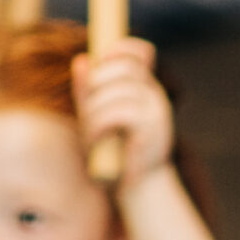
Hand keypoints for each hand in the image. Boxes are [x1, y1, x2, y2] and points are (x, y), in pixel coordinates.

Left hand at [72, 39, 174, 185]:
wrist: (137, 189)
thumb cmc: (115, 152)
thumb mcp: (99, 116)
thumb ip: (90, 90)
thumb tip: (82, 60)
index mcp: (147, 90)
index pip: (139, 52)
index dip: (120, 50)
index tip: (103, 60)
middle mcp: (157, 98)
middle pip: (122, 68)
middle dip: (96, 84)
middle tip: (89, 109)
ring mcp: (157, 114)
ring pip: (114, 92)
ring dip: (93, 113)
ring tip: (90, 134)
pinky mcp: (152, 133)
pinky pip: (116, 114)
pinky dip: (98, 127)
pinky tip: (95, 141)